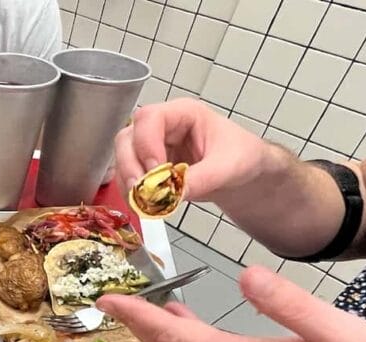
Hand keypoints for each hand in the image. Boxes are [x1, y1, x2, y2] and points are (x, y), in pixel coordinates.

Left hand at [95, 266, 365, 341]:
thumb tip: (246, 277)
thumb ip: (289, 303)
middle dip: (141, 328)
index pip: (179, 338)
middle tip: (114, 305)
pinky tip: (202, 337)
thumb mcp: (340, 333)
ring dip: (167, 340)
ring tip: (152, 313)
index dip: (139, 317)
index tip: (108, 301)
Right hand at [114, 99, 276, 201]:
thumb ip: (202, 178)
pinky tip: (144, 204)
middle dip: (130, 165)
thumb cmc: (241, 157)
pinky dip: (132, 192)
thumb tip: (174, 194)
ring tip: (143, 201)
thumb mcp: (229, 166)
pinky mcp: (149, 167)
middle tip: (140, 190)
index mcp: (184, 114)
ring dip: (127, 181)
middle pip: (128, 137)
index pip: (150, 118)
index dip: (146, 143)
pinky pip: (129, 176)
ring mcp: (152, 146)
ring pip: (123, 156)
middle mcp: (163, 127)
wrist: (242, 173)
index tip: (156, 171)